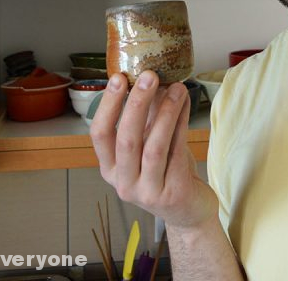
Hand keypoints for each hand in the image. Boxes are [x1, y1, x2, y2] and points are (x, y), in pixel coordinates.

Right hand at [90, 70, 217, 229]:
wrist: (189, 210)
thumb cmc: (166, 172)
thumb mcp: (150, 143)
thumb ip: (147, 116)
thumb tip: (148, 77)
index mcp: (110, 168)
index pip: (99, 134)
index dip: (108, 105)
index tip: (118, 77)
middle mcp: (123, 182)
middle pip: (126, 139)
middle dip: (137, 103)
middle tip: (149, 76)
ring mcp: (146, 192)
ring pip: (153, 146)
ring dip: (165, 112)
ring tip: (176, 88)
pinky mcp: (172, 194)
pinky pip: (176, 152)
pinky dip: (181, 124)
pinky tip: (186, 104)